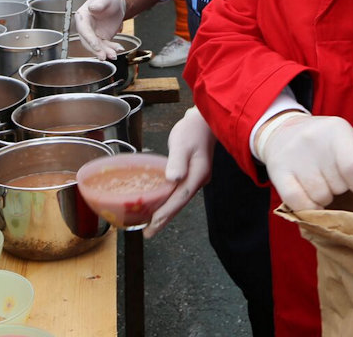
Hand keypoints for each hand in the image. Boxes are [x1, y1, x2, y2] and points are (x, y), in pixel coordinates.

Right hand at [73, 0, 126, 58]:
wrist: (116, 4)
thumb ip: (99, 4)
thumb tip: (92, 8)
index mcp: (82, 17)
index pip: (84, 30)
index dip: (89, 39)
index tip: (96, 46)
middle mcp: (86, 27)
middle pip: (88, 42)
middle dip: (96, 50)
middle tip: (104, 56)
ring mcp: (93, 34)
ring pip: (97, 47)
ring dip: (105, 52)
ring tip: (114, 55)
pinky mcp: (101, 39)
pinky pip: (105, 46)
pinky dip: (111, 49)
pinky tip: (118, 49)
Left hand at [145, 107, 214, 237]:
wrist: (204, 120)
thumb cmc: (192, 129)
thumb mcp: (183, 143)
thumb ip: (178, 161)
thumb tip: (173, 179)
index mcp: (197, 175)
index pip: (179, 198)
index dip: (165, 213)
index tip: (153, 225)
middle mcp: (198, 180)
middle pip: (179, 203)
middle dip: (164, 219)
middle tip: (148, 233)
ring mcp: (195, 178)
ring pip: (178, 199)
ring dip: (165, 211)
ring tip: (150, 224)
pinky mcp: (191, 174)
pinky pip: (178, 192)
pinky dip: (167, 200)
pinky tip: (158, 204)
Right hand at [257, 114, 352, 210]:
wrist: (282, 132)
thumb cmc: (324, 140)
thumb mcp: (349, 140)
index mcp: (336, 130)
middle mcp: (313, 139)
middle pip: (339, 186)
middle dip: (343, 190)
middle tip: (335, 180)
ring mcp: (293, 156)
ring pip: (321, 197)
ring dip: (326, 199)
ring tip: (322, 185)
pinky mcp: (278, 171)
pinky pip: (299, 203)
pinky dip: (309, 209)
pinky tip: (312, 201)